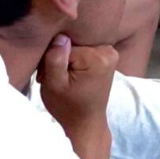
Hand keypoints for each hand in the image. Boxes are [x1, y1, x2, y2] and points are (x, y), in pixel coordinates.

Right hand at [38, 34, 115, 158]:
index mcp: (98, 57)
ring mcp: (110, 52)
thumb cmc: (67, 107)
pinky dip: (75, 59)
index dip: (53, 58)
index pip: (65, 45)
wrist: (85, 122)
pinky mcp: (107, 56)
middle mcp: (108, 51)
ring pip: (78, 45)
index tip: (49, 75)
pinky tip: (72, 73)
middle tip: (56, 77)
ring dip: (67, 59)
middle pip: (73, 43)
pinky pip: (85, 49)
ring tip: (65, 77)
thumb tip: (60, 36)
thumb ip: (55, 59)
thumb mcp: (54, 85)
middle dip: (61, 57)